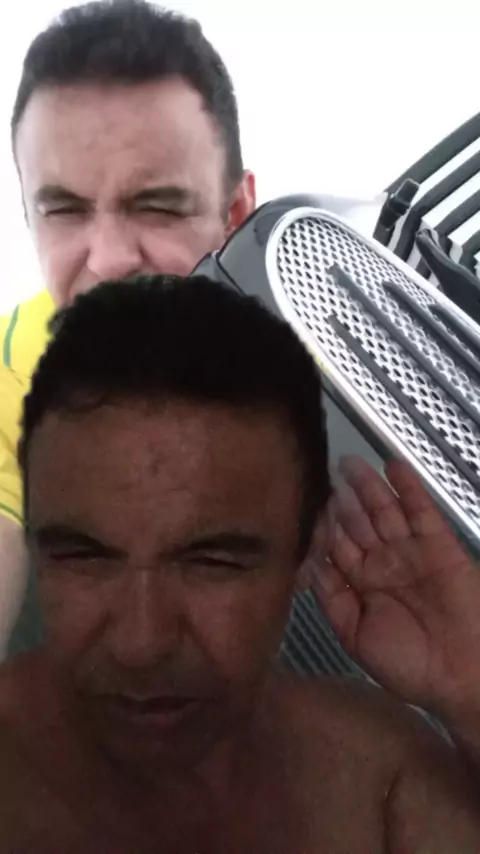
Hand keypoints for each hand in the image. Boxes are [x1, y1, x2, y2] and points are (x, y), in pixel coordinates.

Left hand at [310, 456, 479, 713]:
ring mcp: (411, 551)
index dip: (323, 526)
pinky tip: (394, 467)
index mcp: (361, 585)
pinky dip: (409, 488)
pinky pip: (422, 511)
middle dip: (342, 499)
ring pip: (385, 510)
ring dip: (368, 486)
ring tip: (350, 464)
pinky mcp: (439, 545)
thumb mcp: (355, 636)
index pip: (336, 546)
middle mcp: (384, 563)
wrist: (462, 677)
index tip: (307, 504)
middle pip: (358, 522)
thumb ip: (332, 599)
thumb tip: (310, 564)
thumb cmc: (409, 666)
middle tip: (326, 474)